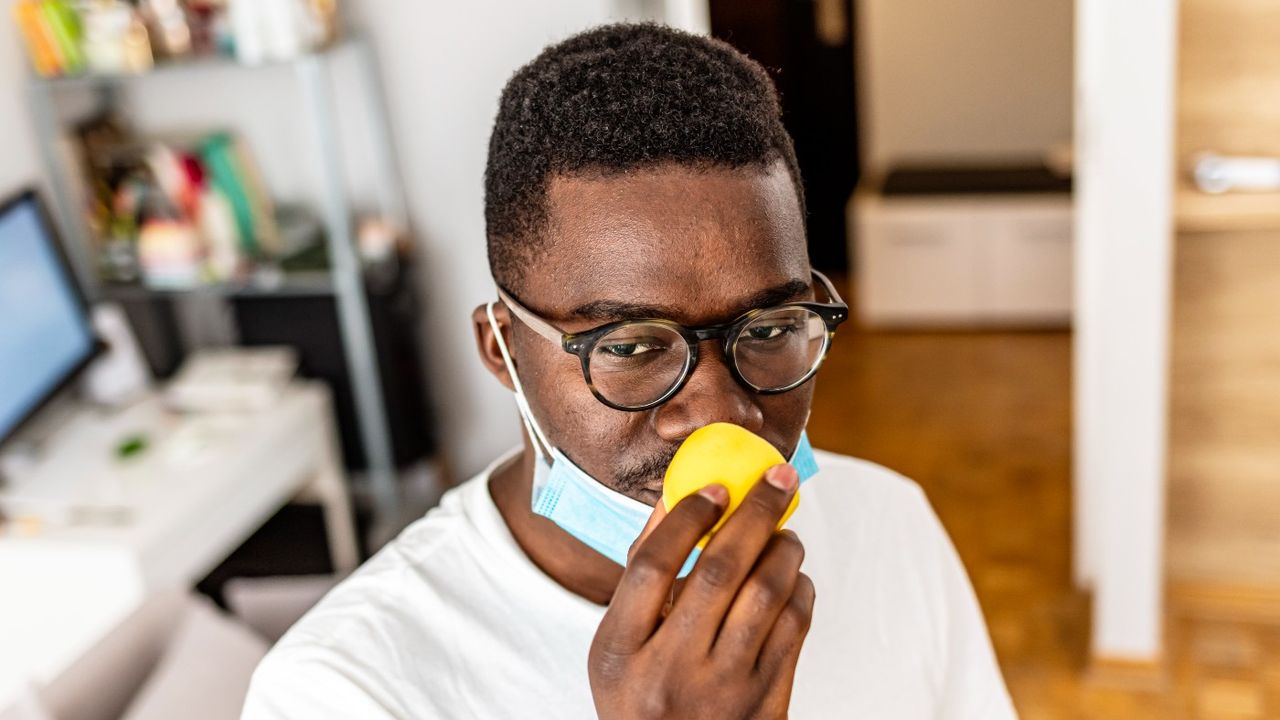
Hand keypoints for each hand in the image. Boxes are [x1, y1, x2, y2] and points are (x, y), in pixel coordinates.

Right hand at [588, 464, 814, 719]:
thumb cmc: (642, 695)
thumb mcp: (620, 645)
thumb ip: (642, 574)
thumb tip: (677, 498)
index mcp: (621, 653)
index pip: (652, 566)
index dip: (686, 517)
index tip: (716, 487)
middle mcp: (671, 673)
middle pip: (719, 572)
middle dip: (755, 513)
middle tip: (777, 477)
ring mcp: (723, 692)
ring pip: (767, 596)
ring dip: (784, 548)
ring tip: (784, 530)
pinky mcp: (767, 704)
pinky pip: (795, 628)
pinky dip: (799, 589)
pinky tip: (792, 576)